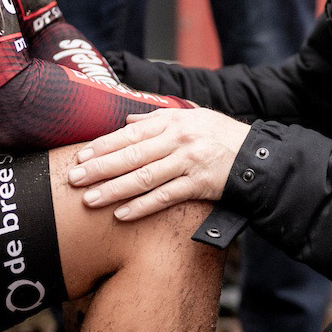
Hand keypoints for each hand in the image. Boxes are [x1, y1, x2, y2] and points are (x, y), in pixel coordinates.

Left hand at [67, 107, 251, 220]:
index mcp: (173, 121)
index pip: (129, 134)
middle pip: (131, 156)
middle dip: (100, 168)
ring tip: (91, 200)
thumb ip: (158, 119)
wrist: (257, 156)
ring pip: (144, 177)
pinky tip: (122, 214)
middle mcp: (178, 140)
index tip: (80, 156)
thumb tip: (127, 122)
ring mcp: (189, 163)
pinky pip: (165, 197)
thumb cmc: (221, 136)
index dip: (102, 146)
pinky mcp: (199, 185)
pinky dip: (142, 206)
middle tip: (74, 179)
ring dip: (114, 190)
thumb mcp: (192, 117)